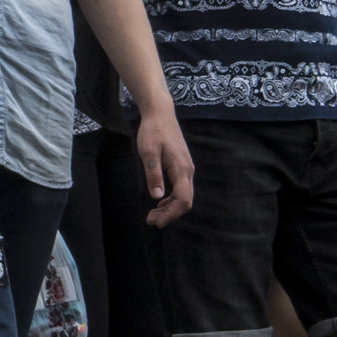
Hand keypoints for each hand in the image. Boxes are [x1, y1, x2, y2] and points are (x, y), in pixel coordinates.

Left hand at [135, 109, 195, 224]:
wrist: (160, 113)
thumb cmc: (153, 131)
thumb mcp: (148, 152)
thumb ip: (154, 174)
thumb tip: (157, 197)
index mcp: (181, 169)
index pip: (183, 199)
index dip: (172, 214)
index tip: (158, 222)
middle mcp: (188, 170)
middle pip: (184, 200)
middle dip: (169, 214)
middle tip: (151, 221)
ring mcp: (186, 168)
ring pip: (182, 194)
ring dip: (169, 207)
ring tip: (153, 215)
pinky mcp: (181, 165)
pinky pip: (180, 187)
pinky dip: (171, 198)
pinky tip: (160, 202)